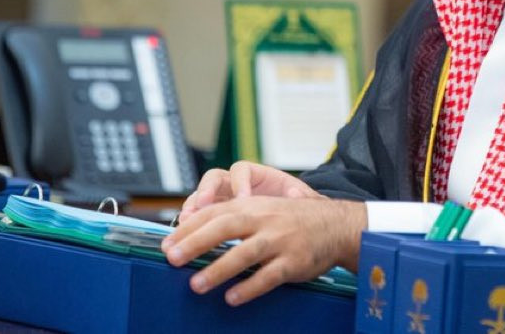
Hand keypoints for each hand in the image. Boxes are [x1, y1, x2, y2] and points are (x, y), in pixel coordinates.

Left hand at [162, 196, 367, 305]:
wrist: (337, 225)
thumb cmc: (294, 219)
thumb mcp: (265, 209)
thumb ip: (235, 218)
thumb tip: (194, 235)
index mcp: (255, 205)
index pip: (216, 212)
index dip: (190, 226)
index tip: (167, 243)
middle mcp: (266, 220)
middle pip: (226, 227)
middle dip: (196, 242)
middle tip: (172, 259)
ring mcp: (281, 240)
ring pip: (245, 253)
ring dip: (218, 269)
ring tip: (196, 285)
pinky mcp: (294, 261)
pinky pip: (269, 276)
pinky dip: (249, 287)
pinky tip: (232, 298)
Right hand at [178, 161, 316, 222]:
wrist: (289, 222)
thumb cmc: (291, 206)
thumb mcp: (298, 199)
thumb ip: (300, 197)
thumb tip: (297, 195)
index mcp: (255, 176)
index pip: (242, 170)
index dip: (240, 182)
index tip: (243, 199)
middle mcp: (233, 185)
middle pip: (214, 179)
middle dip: (206, 190)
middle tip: (203, 204)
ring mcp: (220, 201)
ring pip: (199, 196)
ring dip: (193, 208)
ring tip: (187, 221)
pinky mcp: (213, 218)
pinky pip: (196, 217)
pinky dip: (190, 225)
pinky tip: (186, 234)